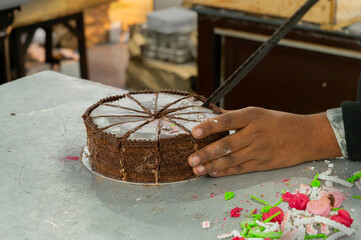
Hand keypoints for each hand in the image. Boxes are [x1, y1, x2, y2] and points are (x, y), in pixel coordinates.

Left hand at [188, 107, 341, 176]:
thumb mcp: (257, 113)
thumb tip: (211, 115)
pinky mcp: (263, 164)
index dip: (210, 126)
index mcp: (252, 116)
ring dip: (212, 166)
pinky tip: (212, 173)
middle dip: (207, 153)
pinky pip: (240, 168)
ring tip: (197, 169)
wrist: (306, 136)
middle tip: (191, 159)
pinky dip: (225, 171)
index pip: (227, 120)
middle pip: (227, 144)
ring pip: (232, 160)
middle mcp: (255, 133)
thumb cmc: (277, 122)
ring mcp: (259, 151)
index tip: (194, 132)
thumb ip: (234, 116)